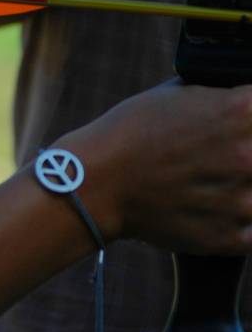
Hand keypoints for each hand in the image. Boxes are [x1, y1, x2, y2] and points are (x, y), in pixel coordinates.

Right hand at [55, 81, 251, 254]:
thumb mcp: (179, 94)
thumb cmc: (128, 133)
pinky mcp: (231, 236)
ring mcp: (243, 200)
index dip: (250, 116)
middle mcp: (249, 156)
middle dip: (244, 153)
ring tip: (212, 182)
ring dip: (244, 186)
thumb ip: (226, 99)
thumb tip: (247, 101)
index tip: (240, 126)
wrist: (94, 182)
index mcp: (241, 112)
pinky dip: (240, 219)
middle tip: (220, 157)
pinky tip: (212, 205)